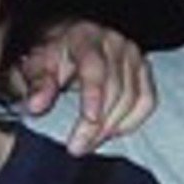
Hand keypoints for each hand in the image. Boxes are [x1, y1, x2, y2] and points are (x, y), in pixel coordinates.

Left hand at [13, 20, 155, 153]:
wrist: (69, 41)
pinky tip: (112, 132)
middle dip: (98, 124)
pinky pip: (147, 101)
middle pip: (116, 88)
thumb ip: (36, 84)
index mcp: (84, 37)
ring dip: (112, 127)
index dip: (93, 96)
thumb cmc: (52, 55)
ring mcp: (133, 55)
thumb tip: (36, 105)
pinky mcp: (144, 69)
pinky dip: (132, 121)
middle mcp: (114, 42)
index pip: (95, 68)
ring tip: (90, 143)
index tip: (88, 121)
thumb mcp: (36, 65)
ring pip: (133, 98)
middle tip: (77, 147)